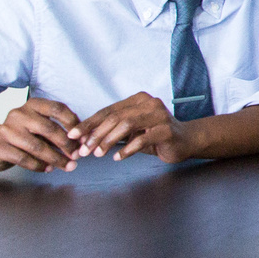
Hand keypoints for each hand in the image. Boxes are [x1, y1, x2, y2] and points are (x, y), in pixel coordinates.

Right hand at [0, 97, 82, 171]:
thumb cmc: (26, 134)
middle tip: (77, 156)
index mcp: (33, 104)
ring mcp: (5, 130)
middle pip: (49, 128)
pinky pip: (23, 159)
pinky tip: (48, 169)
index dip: (73, 123)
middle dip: (67, 145)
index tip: (83, 138)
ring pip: (37, 147)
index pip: (57, 109)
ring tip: (68, 166)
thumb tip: (84, 141)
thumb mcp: (43, 127)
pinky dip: (39, 166)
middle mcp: (18, 114)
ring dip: (56, 159)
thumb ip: (61, 130)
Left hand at [74, 92, 199, 162]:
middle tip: (83, 149)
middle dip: (96, 134)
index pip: (108, 110)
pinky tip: (118, 157)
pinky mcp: (167, 130)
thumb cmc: (154, 135)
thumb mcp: (131, 130)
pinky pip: (142, 139)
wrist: (185, 140)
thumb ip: (112, 130)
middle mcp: (149, 103)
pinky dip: (127, 149)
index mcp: (138, 100)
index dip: (89, 123)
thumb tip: (84, 138)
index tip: (73, 135)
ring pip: (127, 125)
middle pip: (116, 117)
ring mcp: (160, 115)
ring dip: (109, 140)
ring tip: (98, 154)